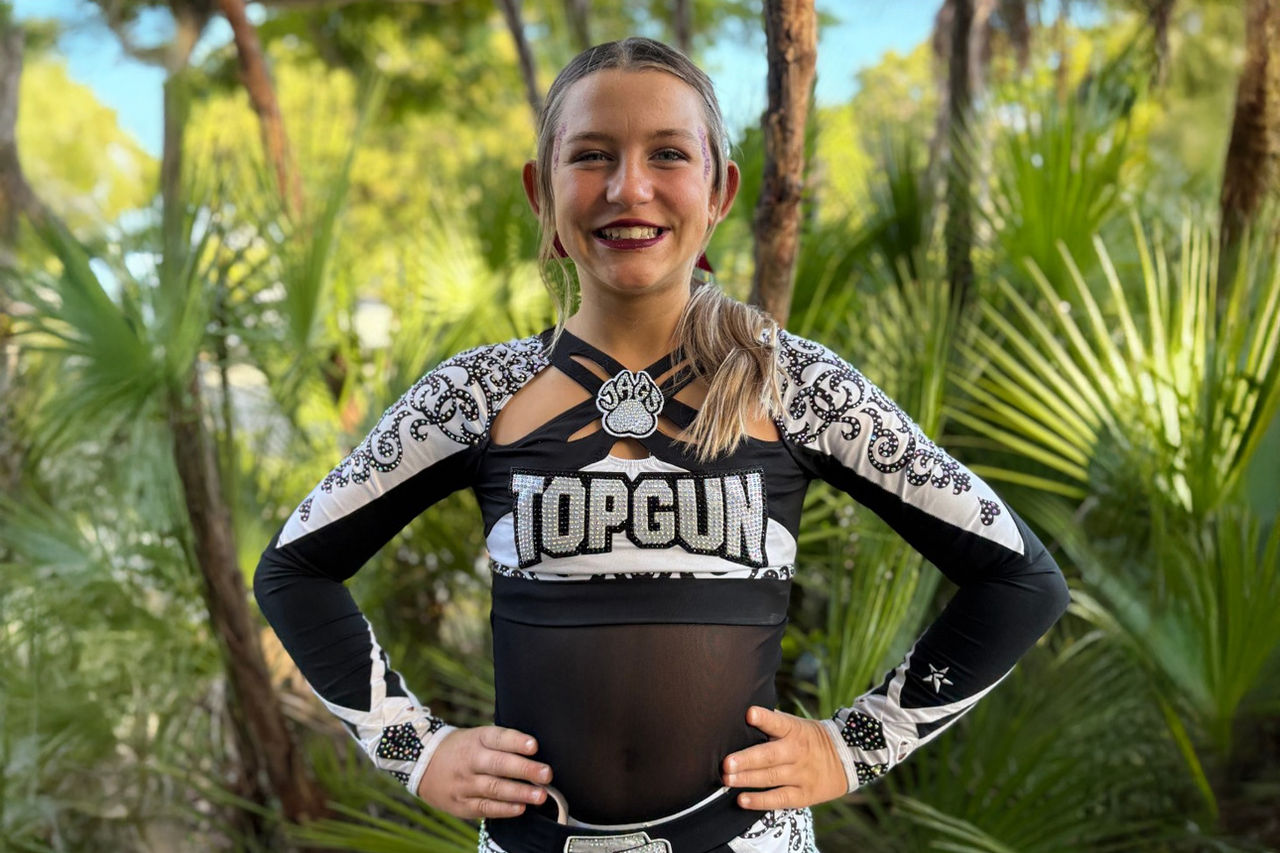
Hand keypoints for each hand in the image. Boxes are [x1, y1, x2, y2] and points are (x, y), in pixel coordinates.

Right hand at [416, 726, 552, 818]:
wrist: (422, 764)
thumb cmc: (463, 749)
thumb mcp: (477, 737)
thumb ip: (503, 744)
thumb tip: (537, 754)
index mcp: (476, 739)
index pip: (497, 737)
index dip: (516, 741)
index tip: (534, 746)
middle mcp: (469, 760)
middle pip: (498, 764)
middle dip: (524, 770)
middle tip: (546, 774)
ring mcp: (463, 783)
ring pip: (493, 788)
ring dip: (519, 792)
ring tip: (541, 795)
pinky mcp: (460, 804)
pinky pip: (484, 807)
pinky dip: (504, 809)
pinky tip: (521, 808)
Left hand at [721, 706, 846, 809]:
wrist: (846, 759)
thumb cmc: (809, 739)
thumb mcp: (796, 725)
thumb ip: (772, 722)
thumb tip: (740, 715)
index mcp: (794, 730)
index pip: (778, 722)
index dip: (764, 718)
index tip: (749, 714)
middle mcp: (797, 752)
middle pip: (770, 755)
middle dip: (747, 759)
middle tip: (726, 763)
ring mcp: (801, 774)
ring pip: (771, 777)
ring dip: (747, 779)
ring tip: (727, 780)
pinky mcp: (803, 795)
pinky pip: (780, 798)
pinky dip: (760, 801)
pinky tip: (742, 800)